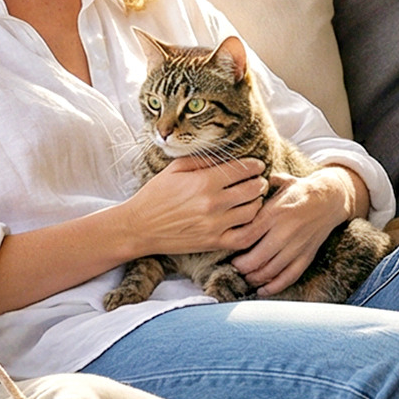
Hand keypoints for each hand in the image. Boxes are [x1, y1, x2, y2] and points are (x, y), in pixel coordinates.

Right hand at [121, 155, 265, 257]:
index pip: (241, 170)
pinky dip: (253, 227)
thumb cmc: (155, 195)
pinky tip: (250, 220)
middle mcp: (213, 203)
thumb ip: (201, 160)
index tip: (258, 166)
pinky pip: (245, 236)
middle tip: (259, 181)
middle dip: (259, 182)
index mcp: (203, 181)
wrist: (139, 227)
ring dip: (257, 202)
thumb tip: (226, 156)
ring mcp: (215, 225)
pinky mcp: (214, 243)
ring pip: (252, 211)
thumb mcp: (174, 169)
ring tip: (254, 199)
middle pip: (252, 189)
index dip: (254, 166)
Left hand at [231, 170, 353, 296]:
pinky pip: (290, 276)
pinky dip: (274, 287)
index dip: (235, 246)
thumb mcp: (279, 183)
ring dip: (255, 278)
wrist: (330, 200)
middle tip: (234, 266)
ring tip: (246, 276)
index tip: (227, 249)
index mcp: (275, 212)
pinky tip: (262, 291)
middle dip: (241, 267)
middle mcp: (286, 231)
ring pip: (272, 270)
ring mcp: (297, 246)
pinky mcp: (307, 255)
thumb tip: (238, 188)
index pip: (249, 234)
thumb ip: (258, 188)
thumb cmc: (299, 191)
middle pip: (257, 257)